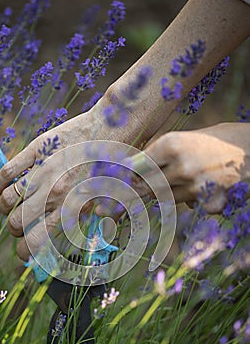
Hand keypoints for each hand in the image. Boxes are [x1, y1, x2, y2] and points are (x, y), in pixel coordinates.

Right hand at [0, 110, 100, 260]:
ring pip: (6, 200)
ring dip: (5, 209)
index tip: (24, 254)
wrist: (113, 129)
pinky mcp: (35, 151)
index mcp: (71, 210)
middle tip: (19, 228)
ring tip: (9, 208)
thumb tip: (76, 242)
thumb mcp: (107, 202)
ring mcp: (41, 172)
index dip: (24, 252)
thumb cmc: (115, 167)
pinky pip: (5, 173)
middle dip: (15, 230)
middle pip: (16, 223)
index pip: (35, 241)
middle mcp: (53, 193)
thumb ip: (88, 223)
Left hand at [134, 122, 249, 212]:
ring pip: (165, 198)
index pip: (136, 167)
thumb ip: (159, 153)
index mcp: (171, 144)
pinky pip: (189, 206)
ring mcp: (195, 187)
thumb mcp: (186, 137)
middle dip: (145, 185)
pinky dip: (192, 200)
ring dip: (169, 191)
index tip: (124, 179)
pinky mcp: (208, 203)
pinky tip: (205, 187)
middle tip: (150, 182)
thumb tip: (131, 168)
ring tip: (187, 176)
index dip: (129, 173)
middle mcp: (180, 166)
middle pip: (147, 186)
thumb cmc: (220, 139)